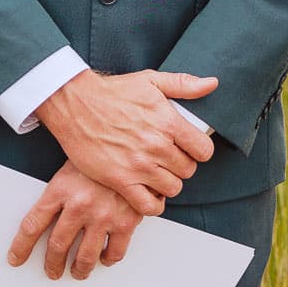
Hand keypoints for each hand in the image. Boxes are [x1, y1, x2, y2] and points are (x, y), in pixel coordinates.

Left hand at [6, 162, 147, 280]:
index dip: (21, 246)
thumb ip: (61, 190)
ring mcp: (103, 215)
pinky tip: (105, 257)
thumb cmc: (105, 150)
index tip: (16, 258)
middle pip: (57, 246)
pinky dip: (108, 259)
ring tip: (78, 271)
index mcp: (62, 188)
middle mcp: (80, 205)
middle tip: (52, 269)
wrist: (136, 144)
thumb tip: (46, 214)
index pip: (32, 225)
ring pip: (85, 257)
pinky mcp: (126, 221)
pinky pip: (114, 252)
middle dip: (52, 264)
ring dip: (79, 270)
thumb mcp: (74, 162)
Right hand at [35, 69, 217, 214]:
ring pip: (172, 188)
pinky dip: (153, 203)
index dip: (199, 150)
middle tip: (169, 158)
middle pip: (188, 170)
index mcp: (167, 121)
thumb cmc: (112, 93)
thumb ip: (184, 84)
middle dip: (182, 165)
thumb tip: (211, 84)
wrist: (76, 104)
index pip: (203, 150)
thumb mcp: (151, 80)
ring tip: (158, 172)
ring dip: (168, 182)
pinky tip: (148, 191)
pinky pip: (149, 206)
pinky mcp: (120, 180)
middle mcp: (156, 145)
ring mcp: (138, 165)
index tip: (190, 148)